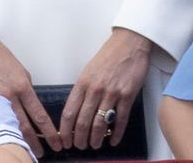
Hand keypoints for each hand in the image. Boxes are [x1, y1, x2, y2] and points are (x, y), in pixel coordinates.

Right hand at [0, 27, 59, 155]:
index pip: (39, 115)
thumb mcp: (19, 70)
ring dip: (17, 138)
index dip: (49, 132)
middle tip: (41, 154)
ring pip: (6, 124)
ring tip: (23, 149)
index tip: (57, 142)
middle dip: (34, 143)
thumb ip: (25, 90)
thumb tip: (29, 105)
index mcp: (21, 86)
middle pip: (23, 126)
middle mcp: (7, 95)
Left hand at [59, 28, 149, 149]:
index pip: (69, 111)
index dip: (65, 129)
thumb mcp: (88, 71)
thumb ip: (83, 90)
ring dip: (96, 138)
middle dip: (79, 138)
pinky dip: (117, 133)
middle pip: (83, 120)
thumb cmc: (107, 58)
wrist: (128, 45)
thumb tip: (77, 109)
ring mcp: (111, 93)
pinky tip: (114, 141)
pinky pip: (121, 119)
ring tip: (95, 145)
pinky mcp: (127, 95)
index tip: (64, 139)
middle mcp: (94, 90)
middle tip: (80, 147)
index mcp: (82, 83)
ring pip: (100, 122)